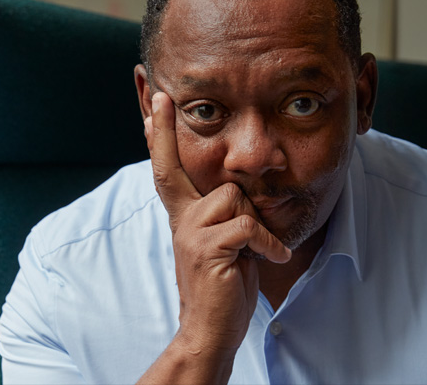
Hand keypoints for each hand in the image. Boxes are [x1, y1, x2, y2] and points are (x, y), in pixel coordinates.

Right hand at [144, 92, 291, 362]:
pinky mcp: (208, 248)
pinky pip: (248, 226)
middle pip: (175, 168)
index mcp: (184, 216)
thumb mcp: (224, 242)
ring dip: (254, 223)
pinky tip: (272, 258)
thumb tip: (235, 189)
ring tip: (253, 249)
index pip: (168, 169)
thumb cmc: (225, 286)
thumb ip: (223, 213)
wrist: (211, 329)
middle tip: (160, 97)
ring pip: (234, 197)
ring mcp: (191, 233)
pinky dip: (268, 244)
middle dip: (162, 130)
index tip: (155, 101)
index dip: (159, 136)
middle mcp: (181, 220)